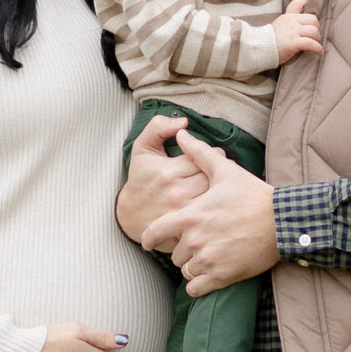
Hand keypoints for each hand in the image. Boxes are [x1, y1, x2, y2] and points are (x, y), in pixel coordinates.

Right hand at [116, 110, 209, 250]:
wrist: (129, 215)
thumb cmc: (141, 179)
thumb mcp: (142, 148)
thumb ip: (158, 127)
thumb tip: (183, 121)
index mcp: (169, 171)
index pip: (207, 157)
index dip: (213, 154)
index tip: (209, 157)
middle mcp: (178, 193)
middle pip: (216, 178)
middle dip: (220, 173)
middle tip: (217, 172)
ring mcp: (183, 214)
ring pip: (216, 198)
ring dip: (221, 191)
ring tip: (217, 187)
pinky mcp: (187, 230)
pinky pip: (210, 218)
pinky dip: (215, 211)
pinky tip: (211, 205)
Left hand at [153, 130, 279, 295]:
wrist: (282, 221)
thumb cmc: (253, 194)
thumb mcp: (225, 171)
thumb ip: (199, 153)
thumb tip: (181, 134)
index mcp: (190, 215)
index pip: (155, 232)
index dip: (149, 238)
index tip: (150, 242)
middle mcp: (194, 240)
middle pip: (174, 253)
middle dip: (182, 249)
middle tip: (198, 244)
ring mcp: (208, 260)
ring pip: (185, 271)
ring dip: (192, 266)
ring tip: (206, 257)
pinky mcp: (222, 276)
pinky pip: (196, 288)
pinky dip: (200, 284)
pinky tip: (209, 274)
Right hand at [272, 0, 322, 62]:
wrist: (258, 48)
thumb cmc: (267, 41)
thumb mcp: (277, 26)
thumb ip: (287, 24)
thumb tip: (298, 26)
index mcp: (287, 17)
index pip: (297, 4)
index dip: (306, 3)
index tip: (308, 5)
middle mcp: (291, 22)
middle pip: (313, 19)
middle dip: (316, 28)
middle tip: (313, 36)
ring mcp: (293, 32)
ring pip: (314, 31)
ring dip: (317, 39)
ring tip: (315, 44)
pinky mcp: (294, 43)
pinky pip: (311, 43)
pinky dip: (317, 48)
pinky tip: (319, 52)